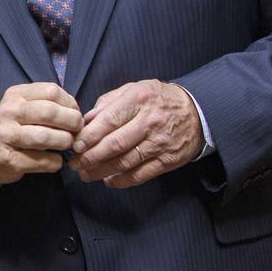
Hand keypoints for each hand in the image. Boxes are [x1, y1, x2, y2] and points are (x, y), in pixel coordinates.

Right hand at [0, 83, 81, 185]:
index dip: (70, 103)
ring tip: (66, 145)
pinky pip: (42, 160)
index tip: (75, 113)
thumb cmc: (11, 128)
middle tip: (77, 130)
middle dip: (71, 122)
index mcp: (15, 95)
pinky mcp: (9, 159)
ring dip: (64, 142)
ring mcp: (6, 136)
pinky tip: (54, 160)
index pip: (51, 91)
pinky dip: (55, 162)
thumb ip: (46, 104)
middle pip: (49, 112)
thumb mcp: (22, 107)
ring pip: (46, 137)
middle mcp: (8, 112)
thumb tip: (76, 112)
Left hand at [72, 80, 202, 187]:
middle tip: (75, 163)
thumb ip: (108, 103)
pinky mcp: (168, 160)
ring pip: (126, 162)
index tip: (75, 145)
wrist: (196, 112)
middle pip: (115, 144)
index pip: (110, 120)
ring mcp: (160, 143)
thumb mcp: (134, 89)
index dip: (90, 135)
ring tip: (85, 174)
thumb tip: (85, 120)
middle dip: (91, 156)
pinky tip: (108, 181)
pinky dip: (122, 181)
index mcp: (139, 99)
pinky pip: (141, 175)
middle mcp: (150, 122)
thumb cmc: (158, 99)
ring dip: (102, 171)